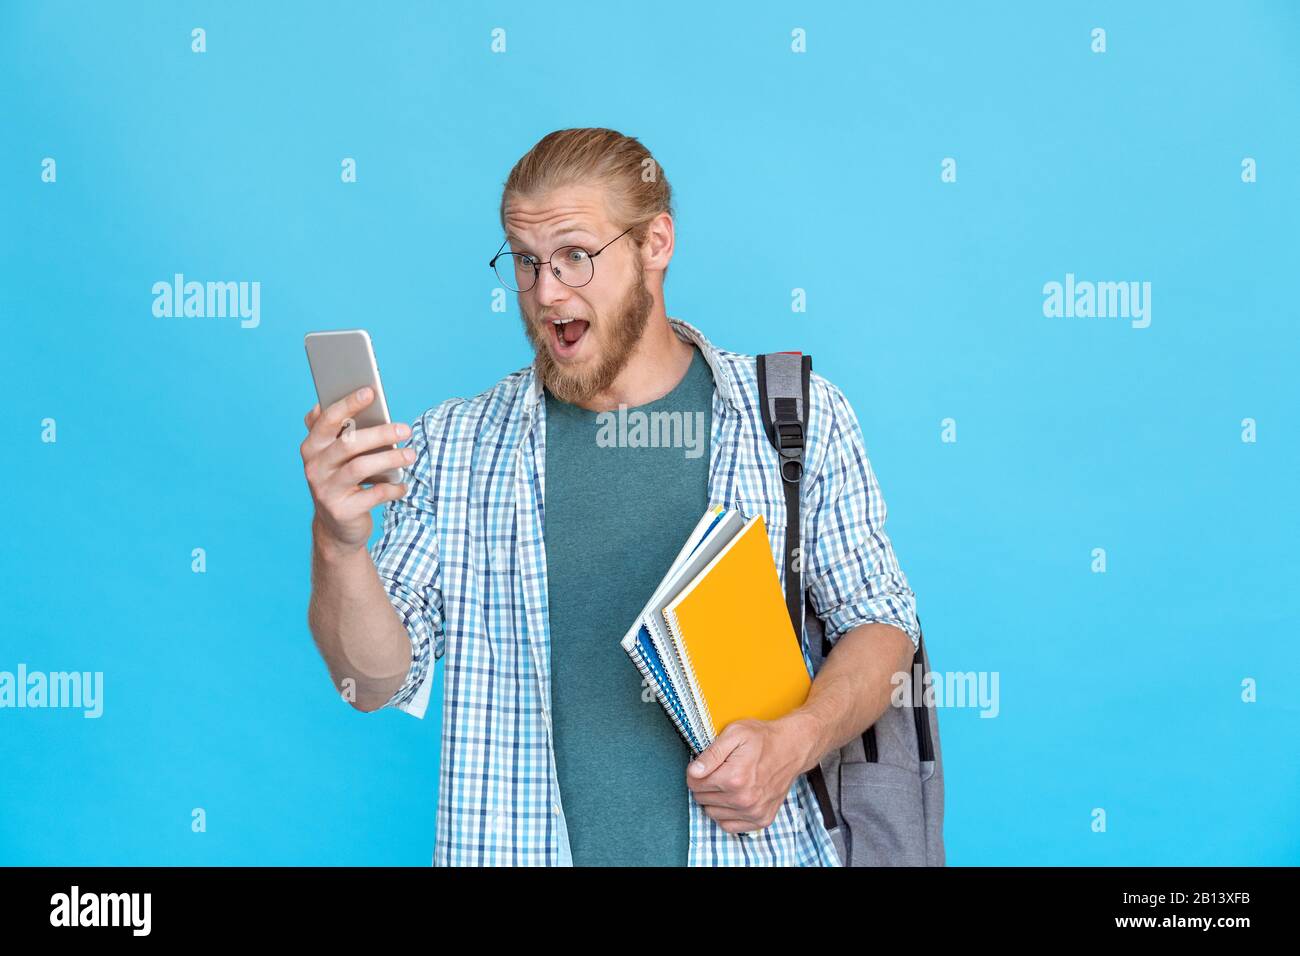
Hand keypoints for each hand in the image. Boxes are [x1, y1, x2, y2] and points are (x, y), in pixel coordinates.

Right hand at [300, 387, 414, 554]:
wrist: (336, 526)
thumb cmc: (343, 480)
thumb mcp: (336, 455)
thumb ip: (341, 429)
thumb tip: (362, 396)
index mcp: (312, 447)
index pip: (328, 420)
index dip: (348, 404)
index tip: (370, 392)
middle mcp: (314, 467)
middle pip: (348, 443)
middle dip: (380, 433)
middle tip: (406, 429)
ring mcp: (325, 490)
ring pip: (361, 467)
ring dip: (390, 459)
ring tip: (412, 455)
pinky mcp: (341, 510)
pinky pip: (373, 495)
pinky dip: (392, 488)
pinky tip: (403, 486)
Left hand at [685, 715, 817, 833]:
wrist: (792, 749)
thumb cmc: (762, 739)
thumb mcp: (734, 733)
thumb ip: (711, 754)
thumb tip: (694, 772)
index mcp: (734, 778)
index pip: (694, 783)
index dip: (696, 772)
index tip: (706, 765)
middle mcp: (744, 799)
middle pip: (702, 799)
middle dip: (705, 785)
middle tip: (719, 772)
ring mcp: (753, 812)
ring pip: (713, 813)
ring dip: (714, 800)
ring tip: (728, 784)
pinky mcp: (761, 820)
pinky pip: (729, 826)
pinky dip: (726, 814)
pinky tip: (733, 798)